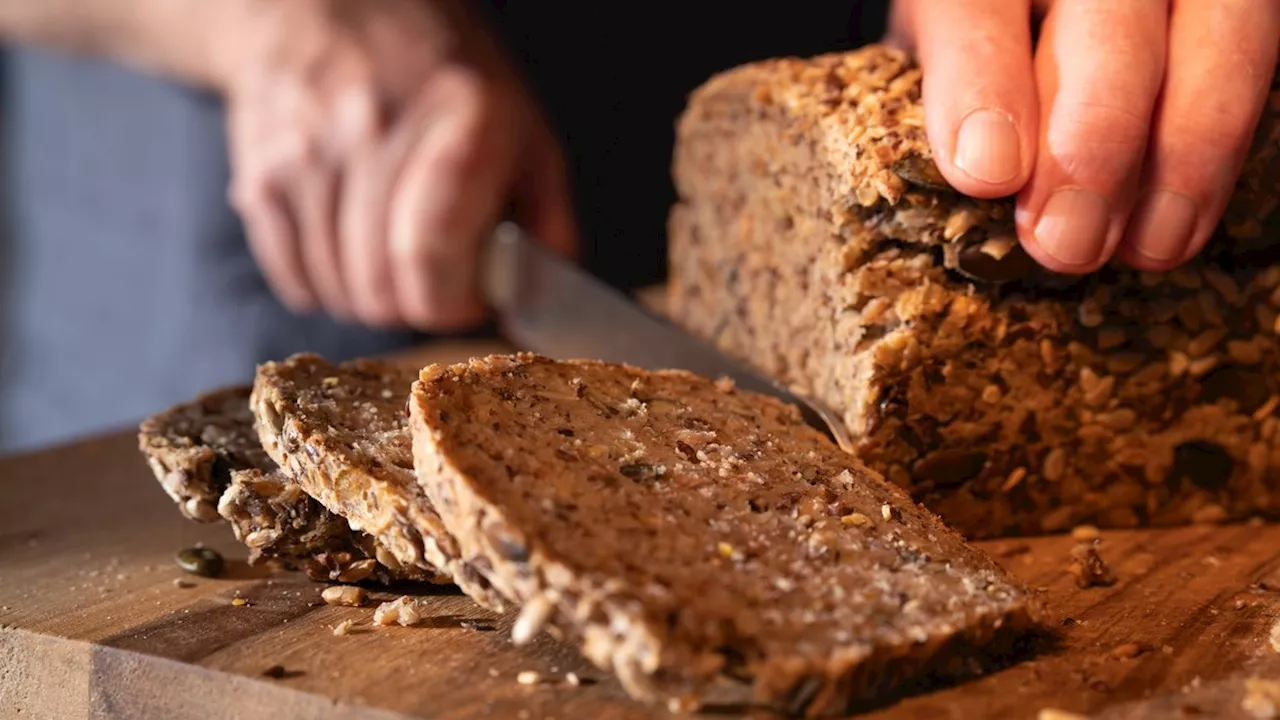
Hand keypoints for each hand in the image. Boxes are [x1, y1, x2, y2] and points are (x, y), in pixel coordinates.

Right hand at [219, 0, 575, 329]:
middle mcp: (374, 130)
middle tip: (435, 280)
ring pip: (337, 292)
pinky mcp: (260, 175)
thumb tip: (539, 301)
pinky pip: (292, 277)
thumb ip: (545, 215)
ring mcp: (307, 154)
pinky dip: (323, 286)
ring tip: (393, 257)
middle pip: (381, 288)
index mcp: (460, 118)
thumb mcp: (520, 124)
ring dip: (370, 297)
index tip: (471, 296)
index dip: (455, 301)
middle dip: (416, 305)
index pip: (432, 255)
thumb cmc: (439, 76)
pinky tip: (349, 250)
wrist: (324, 8)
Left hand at [886, 0, 1279, 273]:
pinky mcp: (1225, 6)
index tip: (986, 174)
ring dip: (1179, 156)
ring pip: (1211, 38)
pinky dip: (1216, 156)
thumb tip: (966, 190)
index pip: (975, 7)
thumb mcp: (934, 67)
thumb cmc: (972, 58)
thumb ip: (945, 102)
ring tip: (1139, 249)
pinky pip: (1248, 64)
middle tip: (1066, 241)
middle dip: (1092, 140)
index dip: (980, 84)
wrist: (1030, 24)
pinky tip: (1173, 230)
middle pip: (1109, 23)